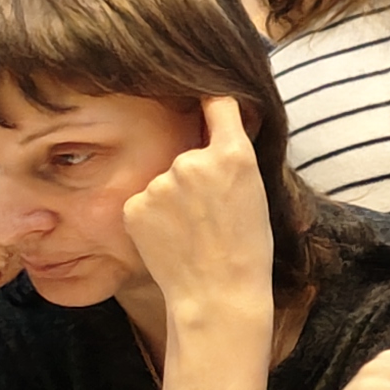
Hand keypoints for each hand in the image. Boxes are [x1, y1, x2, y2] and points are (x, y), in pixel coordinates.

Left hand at [117, 97, 273, 334]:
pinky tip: (172, 239)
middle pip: (190, 152)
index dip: (212, 100)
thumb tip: (215, 129)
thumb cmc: (247, 248)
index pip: (218, 104)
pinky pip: (145, 201)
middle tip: (212, 212)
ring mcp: (158, 183)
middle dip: (196, 173)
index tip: (204, 96)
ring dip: (174, 197)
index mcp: (233, 154)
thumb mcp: (255, 192)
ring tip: (192, 231)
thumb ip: (231, 158)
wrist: (218, 293)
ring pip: (165, 179)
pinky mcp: (134, 205)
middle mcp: (192, 160)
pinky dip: (155, 216)